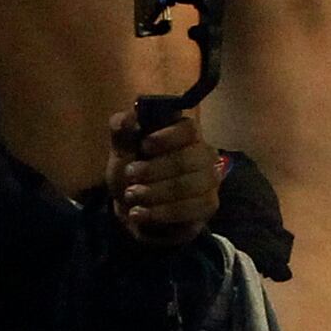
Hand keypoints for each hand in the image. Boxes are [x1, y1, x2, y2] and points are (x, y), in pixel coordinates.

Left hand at [104, 109, 219, 244]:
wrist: (135, 210)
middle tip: (129, 175)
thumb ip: (122, 131)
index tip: (144, 146)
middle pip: (190, 158)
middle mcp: (204, 154)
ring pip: (190, 185)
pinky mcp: (208, 205)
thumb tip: (129, 118)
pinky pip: (191, 208)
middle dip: (155, 169)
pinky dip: (161, 212)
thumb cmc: (132, 174)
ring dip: (155, 192)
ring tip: (130, 196)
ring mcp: (210, 180)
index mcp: (185, 135)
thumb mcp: (120, 152)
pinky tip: (140, 213)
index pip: (189, 129)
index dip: (168, 137)